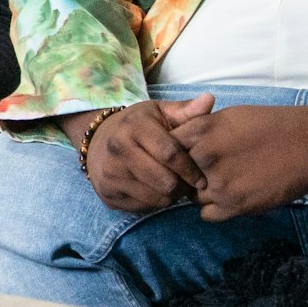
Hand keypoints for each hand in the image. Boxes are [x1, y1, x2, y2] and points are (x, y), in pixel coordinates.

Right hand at [71, 96, 211, 211]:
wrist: (97, 139)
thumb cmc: (137, 125)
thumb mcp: (159, 113)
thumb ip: (186, 110)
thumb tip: (210, 100)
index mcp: (134, 127)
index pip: (170, 154)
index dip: (190, 169)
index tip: (202, 179)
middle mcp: (117, 150)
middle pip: (164, 181)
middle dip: (182, 186)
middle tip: (187, 184)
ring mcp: (110, 173)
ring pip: (155, 197)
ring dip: (169, 196)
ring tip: (171, 185)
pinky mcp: (107, 193)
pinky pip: (142, 206)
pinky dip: (154, 202)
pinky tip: (154, 190)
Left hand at [177, 99, 307, 220]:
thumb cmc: (271, 125)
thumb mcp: (228, 116)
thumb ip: (199, 129)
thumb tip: (176, 141)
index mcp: (200, 131)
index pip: (167, 148)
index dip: (176, 154)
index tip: (187, 156)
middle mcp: (204, 157)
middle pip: (179, 174)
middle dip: (190, 174)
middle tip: (210, 171)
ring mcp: (219, 184)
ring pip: (193, 195)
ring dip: (205, 192)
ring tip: (228, 181)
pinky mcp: (235, 206)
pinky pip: (207, 215)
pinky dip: (216, 208)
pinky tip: (233, 195)